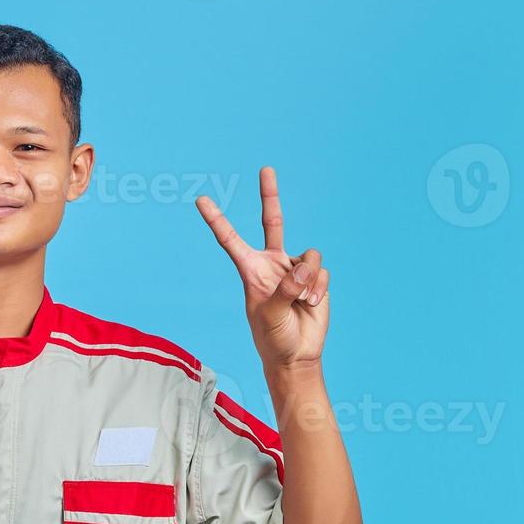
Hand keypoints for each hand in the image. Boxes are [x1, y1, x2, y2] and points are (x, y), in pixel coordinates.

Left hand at [195, 167, 330, 370]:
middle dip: (269, 195)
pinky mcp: (315, 277)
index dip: (217, 219)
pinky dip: (319, 287)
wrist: (297, 354)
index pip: (230, 240)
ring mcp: (295, 269)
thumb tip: (303, 266)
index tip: (201, 200)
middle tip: (265, 169)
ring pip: (309, 254)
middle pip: (272, 221)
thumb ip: (285, 288)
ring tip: (302, 301)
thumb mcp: (270, 315)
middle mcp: (273, 264)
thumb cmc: (274, 338)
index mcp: (251, 270)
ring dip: (308, 279)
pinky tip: (312, 304)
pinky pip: (322, 270)